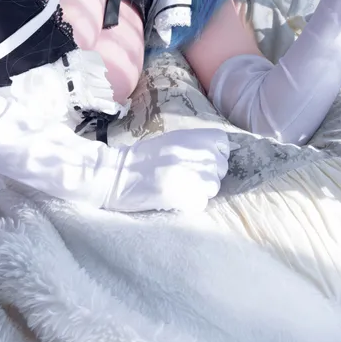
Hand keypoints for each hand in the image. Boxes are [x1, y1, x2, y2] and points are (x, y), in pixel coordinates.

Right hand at [103, 128, 230, 212]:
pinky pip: (200, 203)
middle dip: (207, 175)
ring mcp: (194, 176)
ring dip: (199, 190)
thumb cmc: (143, 157)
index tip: (199, 160)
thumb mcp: (173, 141)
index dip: (215, 154)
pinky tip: (173, 197)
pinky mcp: (186, 197)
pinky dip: (189, 204)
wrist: (116, 173)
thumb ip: (196, 145)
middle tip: (184, 176)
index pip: (224, 145)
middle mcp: (198, 154)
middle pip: (221, 169)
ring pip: (212, 188)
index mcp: (195, 137)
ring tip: (178, 186)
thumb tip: (220, 156)